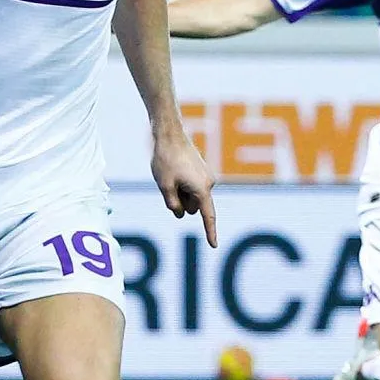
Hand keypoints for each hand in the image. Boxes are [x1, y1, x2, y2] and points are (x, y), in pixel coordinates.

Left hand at [151, 128, 217, 246]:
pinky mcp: (203, 172)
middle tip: (169, 183)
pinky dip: (183, 185)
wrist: (170, 134)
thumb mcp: (164, 186)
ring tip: (172, 175)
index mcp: (201, 189)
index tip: (214, 245)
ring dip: (181, 192)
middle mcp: (209, 184)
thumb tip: (180, 213)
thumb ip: (172, 204)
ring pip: (192, 197)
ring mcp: (207, 177)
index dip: (210, 232)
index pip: (207, 216)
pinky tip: (175, 171)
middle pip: (193, 207)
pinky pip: (192, 187)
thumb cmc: (166, 160)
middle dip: (181, 202)